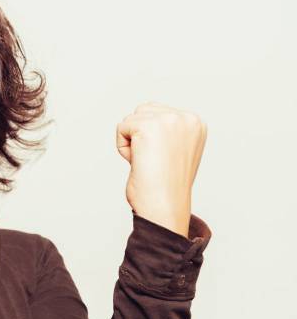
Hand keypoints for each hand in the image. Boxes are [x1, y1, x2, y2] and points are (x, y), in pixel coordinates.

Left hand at [116, 102, 206, 236]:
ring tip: (148, 162)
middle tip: (154, 161)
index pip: (157, 112)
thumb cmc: (166, 186)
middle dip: (140, 137)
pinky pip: (121, 128)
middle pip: (143, 111)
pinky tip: (138, 162)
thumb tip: (146, 112)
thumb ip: (168, 130)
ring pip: (131, 119)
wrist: (165, 206)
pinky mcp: (149, 127)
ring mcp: (169, 120)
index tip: (165, 159)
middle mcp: (187, 118)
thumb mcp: (176, 150)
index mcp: (196, 123)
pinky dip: (123, 148)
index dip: (151, 138)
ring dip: (131, 143)